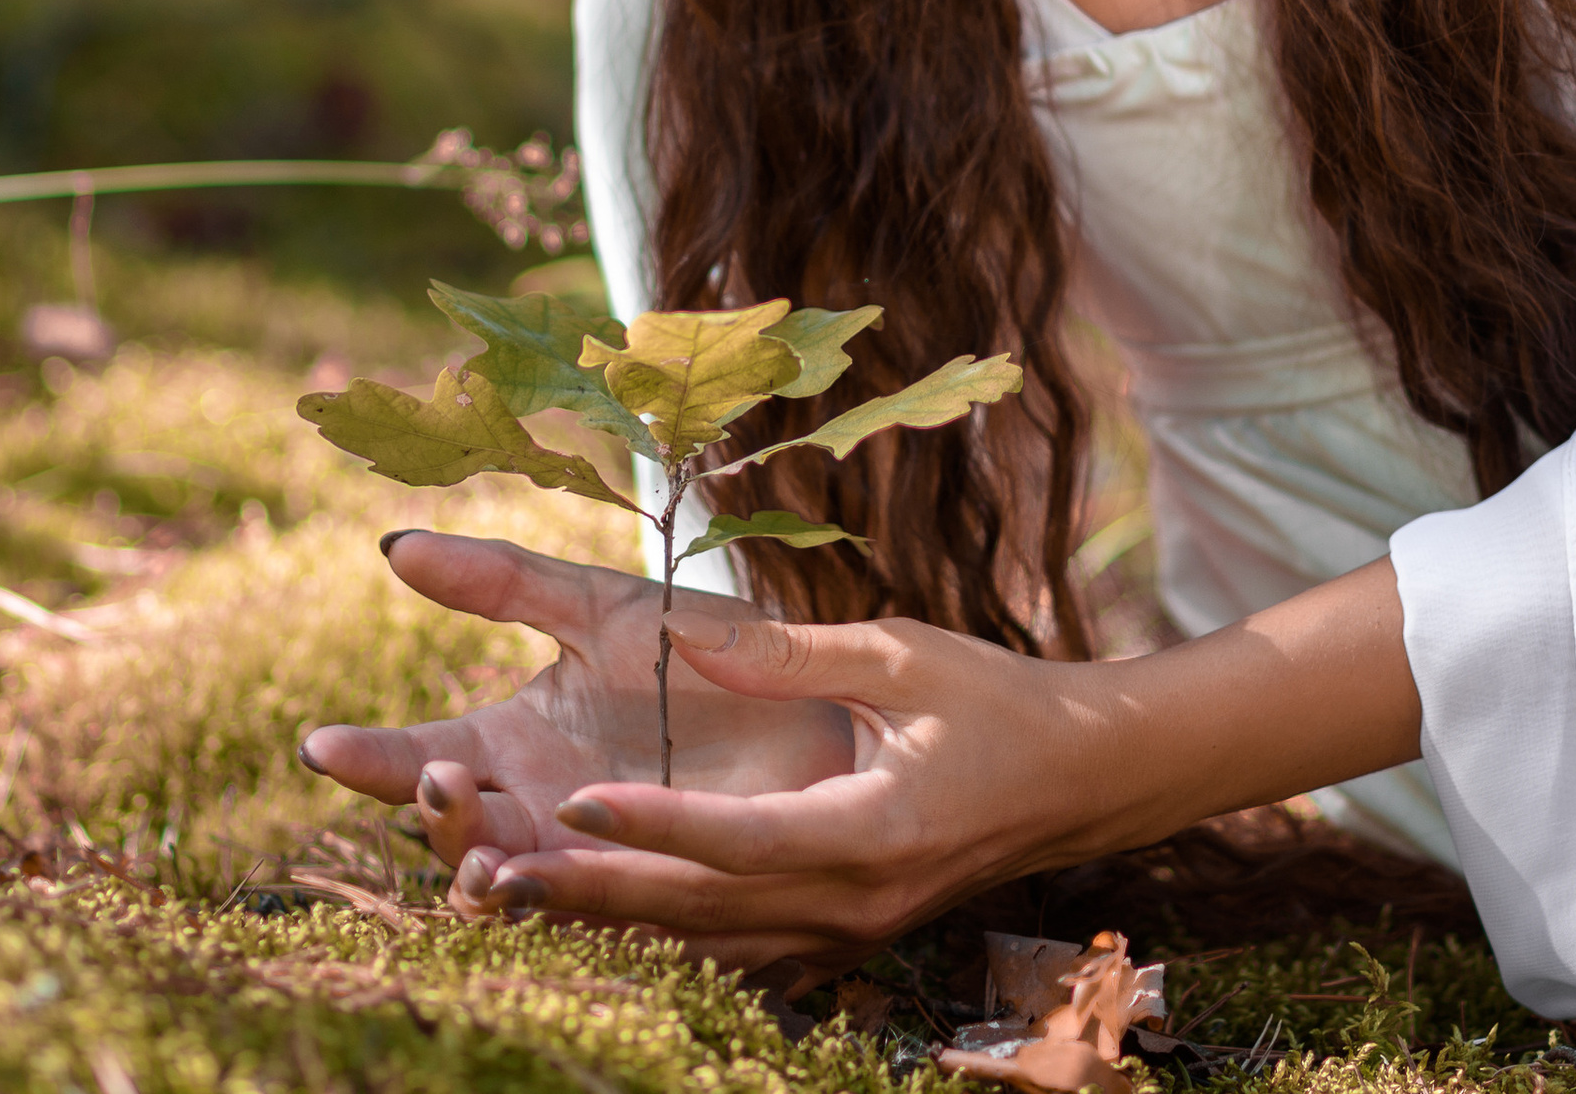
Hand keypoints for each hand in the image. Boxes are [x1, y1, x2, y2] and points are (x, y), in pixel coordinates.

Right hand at [297, 532, 855, 917]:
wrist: (819, 701)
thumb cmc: (706, 648)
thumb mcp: (601, 605)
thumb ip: (503, 581)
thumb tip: (394, 544)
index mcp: (512, 739)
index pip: (417, 755)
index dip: (369, 757)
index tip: (322, 743)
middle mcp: (534, 808)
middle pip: (455, 832)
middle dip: (436, 815)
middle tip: (438, 780)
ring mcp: (587, 857)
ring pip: (512, 887)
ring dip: (490, 874)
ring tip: (491, 857)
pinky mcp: (651, 895)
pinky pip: (597, 918)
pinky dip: (571, 910)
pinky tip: (558, 891)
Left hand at [456, 609, 1146, 972]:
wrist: (1079, 776)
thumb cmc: (993, 699)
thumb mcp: (900, 654)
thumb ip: (786, 651)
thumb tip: (680, 628)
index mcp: (874, 831)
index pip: (744, 842)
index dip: (659, 828)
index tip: (577, 802)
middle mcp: (854, 903)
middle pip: (706, 913)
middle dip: (597, 896)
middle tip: (495, 875)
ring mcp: (848, 935)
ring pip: (710, 943)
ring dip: (613, 921)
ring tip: (513, 895)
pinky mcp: (842, 937)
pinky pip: (738, 947)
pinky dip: (663, 931)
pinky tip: (592, 913)